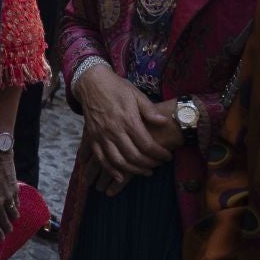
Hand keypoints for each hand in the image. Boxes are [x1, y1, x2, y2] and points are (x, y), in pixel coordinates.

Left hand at [0, 149, 19, 238]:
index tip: (0, 240)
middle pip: (6, 222)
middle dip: (6, 230)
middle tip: (6, 233)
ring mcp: (8, 197)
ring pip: (14, 214)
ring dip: (12, 219)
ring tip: (11, 221)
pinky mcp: (14, 189)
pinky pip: (17, 203)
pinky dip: (16, 207)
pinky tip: (14, 208)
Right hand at [73, 65, 175, 186]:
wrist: (92, 83)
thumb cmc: (117, 88)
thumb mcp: (136, 94)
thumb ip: (150, 110)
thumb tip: (164, 122)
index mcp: (128, 119)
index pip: (147, 144)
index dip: (159, 154)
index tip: (168, 156)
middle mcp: (114, 130)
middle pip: (134, 156)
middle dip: (149, 164)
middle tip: (158, 165)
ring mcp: (101, 135)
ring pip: (118, 161)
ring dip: (133, 171)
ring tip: (145, 171)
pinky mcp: (92, 138)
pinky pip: (101, 159)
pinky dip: (111, 170)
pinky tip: (121, 177)